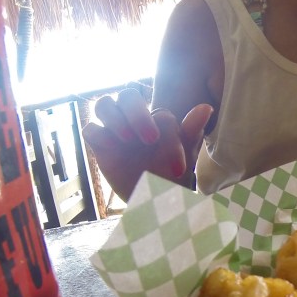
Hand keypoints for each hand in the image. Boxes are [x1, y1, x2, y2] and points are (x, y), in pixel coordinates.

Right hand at [82, 87, 212, 198]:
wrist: (153, 200)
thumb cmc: (171, 174)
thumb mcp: (184, 156)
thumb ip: (191, 131)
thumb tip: (206, 108)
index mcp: (157, 120)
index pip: (160, 115)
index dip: (170, 137)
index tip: (178, 166)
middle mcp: (134, 119)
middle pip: (127, 96)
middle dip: (137, 113)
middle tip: (151, 139)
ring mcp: (115, 130)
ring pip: (104, 104)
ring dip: (115, 117)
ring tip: (128, 139)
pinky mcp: (100, 144)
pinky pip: (90, 129)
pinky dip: (98, 134)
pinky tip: (112, 147)